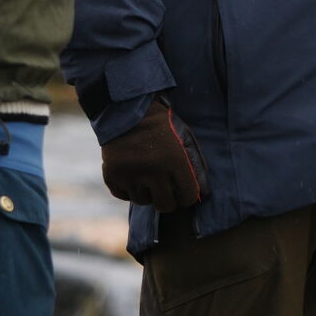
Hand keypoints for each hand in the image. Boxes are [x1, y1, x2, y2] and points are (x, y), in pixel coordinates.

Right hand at [101, 95, 207, 211]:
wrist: (126, 110)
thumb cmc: (162, 126)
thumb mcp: (185, 139)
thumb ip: (195, 166)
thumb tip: (203, 194)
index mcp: (175, 162)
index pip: (186, 198)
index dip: (185, 195)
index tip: (181, 189)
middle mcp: (153, 171)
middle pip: (165, 206)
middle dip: (167, 198)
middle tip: (163, 186)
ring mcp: (130, 175)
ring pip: (143, 201)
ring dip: (146, 191)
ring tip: (146, 172)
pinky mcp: (112, 176)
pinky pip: (124, 195)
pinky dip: (128, 188)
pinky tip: (131, 172)